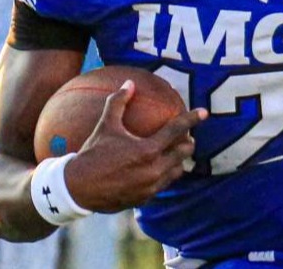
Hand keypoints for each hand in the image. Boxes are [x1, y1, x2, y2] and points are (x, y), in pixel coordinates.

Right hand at [64, 80, 206, 211]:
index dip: (192, 119)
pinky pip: (163, 184)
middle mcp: (153, 170)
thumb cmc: (92, 153)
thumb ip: (118, 102)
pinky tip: (159, 168)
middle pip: (184, 153)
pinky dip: (165, 175)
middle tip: (186, 135)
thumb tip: (129, 83)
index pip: (177, 130)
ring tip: (175, 152)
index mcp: (147, 150)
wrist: (78, 188)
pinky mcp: (145, 198)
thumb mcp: (105, 126)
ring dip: (178, 160)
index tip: (205, 112)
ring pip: (177, 171)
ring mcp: (151, 186)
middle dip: (187, 142)